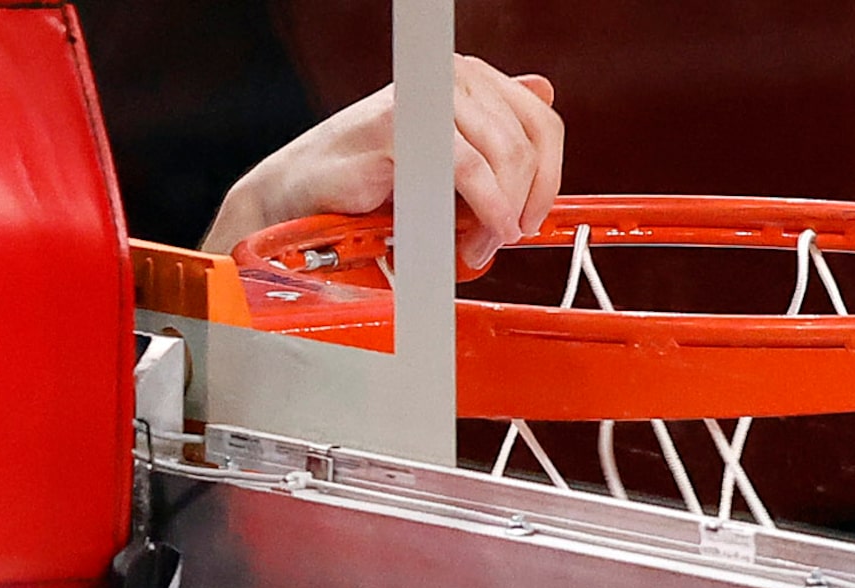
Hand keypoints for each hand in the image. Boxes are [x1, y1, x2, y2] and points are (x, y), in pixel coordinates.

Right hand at [204, 57, 563, 269]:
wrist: (304, 195)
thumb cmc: (372, 184)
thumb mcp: (449, 165)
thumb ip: (493, 138)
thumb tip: (546, 94)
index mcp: (468, 80)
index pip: (541, 122)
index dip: (549, 178)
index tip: (531, 219)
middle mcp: (452, 76)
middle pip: (528, 141)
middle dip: (525, 201)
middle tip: (502, 240)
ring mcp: (426, 96)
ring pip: (505, 154)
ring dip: (502, 213)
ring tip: (480, 244)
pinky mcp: (401, 125)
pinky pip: (468, 169)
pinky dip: (485, 208)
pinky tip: (479, 234)